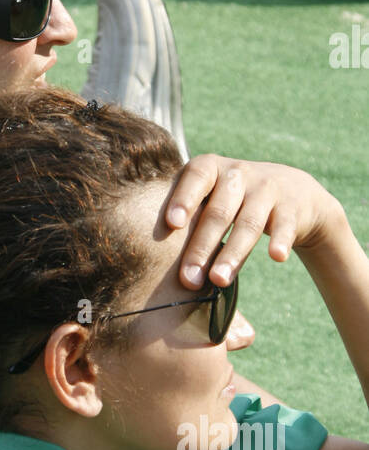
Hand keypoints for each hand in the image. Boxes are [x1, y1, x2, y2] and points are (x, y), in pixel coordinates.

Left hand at [164, 155, 341, 290]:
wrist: (292, 190)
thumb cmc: (232, 201)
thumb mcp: (210, 198)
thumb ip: (188, 220)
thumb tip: (157, 267)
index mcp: (210, 168)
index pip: (195, 178)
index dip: (183, 199)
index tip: (171, 224)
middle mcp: (238, 173)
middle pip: (218, 212)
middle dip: (202, 247)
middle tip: (189, 279)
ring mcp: (267, 188)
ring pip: (248, 223)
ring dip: (233, 254)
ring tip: (219, 281)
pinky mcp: (292, 207)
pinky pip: (284, 225)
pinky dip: (280, 240)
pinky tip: (277, 257)